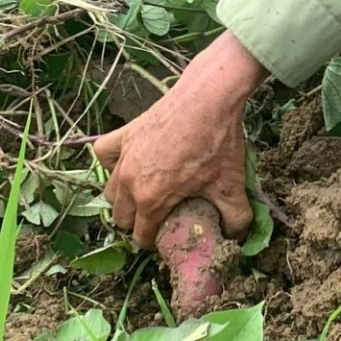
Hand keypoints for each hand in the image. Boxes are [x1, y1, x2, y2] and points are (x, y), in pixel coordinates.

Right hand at [93, 31, 267, 249]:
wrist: (209, 98)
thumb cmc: (219, 143)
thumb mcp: (233, 186)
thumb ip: (236, 219)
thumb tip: (234, 236)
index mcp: (151, 199)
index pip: (141, 236)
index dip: (154, 242)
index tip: (167, 237)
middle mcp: (129, 180)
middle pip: (122, 217)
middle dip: (138, 222)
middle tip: (159, 216)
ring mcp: (123, 157)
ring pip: (111, 191)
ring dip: (124, 198)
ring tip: (145, 194)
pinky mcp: (123, 135)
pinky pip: (104, 155)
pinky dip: (111, 162)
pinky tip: (128, 163)